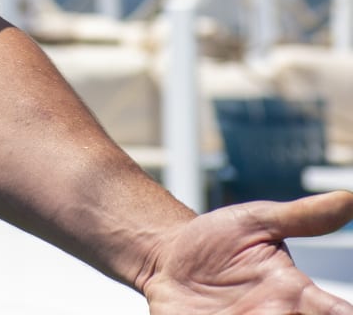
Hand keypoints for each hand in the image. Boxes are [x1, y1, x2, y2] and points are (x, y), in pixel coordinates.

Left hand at [141, 191, 352, 313]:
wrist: (166, 260)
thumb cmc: (218, 241)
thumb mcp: (256, 222)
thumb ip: (301, 217)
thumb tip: (348, 198)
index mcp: (295, 293)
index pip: (337, 312)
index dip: (345, 314)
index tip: (347, 313)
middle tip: (286, 310)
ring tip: (252, 313)